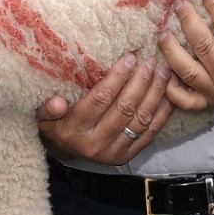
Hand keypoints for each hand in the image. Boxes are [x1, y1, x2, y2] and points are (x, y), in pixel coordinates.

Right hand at [36, 54, 172, 164]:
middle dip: (141, 82)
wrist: (64, 152)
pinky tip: (170, 95)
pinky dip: (162, 113)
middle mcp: (96, 144)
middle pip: (125, 108)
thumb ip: (47, 107)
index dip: (117, 78)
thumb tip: (57, 102)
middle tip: (151, 61)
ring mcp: (114, 152)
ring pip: (141, 120)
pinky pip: (150, 133)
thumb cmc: (55, 124)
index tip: (130, 58)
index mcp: (74, 130)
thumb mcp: (43, 115)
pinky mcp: (127, 156)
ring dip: (155, 94)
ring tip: (164, 72)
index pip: (100, 100)